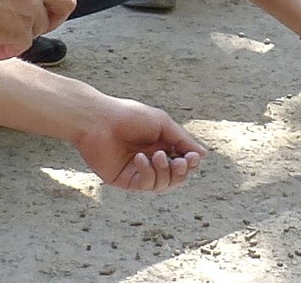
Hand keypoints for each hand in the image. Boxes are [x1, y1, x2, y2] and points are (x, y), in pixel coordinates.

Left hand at [72, 97, 206, 191]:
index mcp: (162, 145)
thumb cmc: (129, 116)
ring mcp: (139, 172)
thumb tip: (203, 155)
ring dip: (164, 171)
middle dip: (181, 171)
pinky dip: (147, 173)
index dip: (191, 163)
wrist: (98, 121)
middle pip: (176, 177)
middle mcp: (152, 160)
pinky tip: (139, 159)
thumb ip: (182, 140)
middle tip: (180, 162)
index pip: (183, 161)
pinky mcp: (126, 180)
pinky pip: (145, 185)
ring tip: (156, 155)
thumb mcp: (162, 123)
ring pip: (163, 184)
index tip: (192, 157)